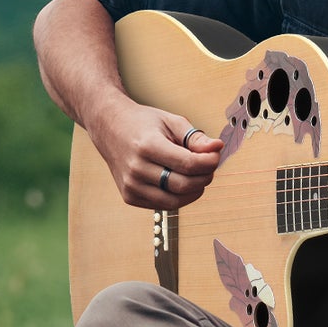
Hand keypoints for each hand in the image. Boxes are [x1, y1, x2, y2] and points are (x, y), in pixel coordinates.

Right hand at [90, 101, 223, 209]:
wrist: (110, 128)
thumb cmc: (143, 123)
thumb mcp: (171, 121)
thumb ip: (195, 137)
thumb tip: (217, 149)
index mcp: (147, 146)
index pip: (187, 164)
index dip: (209, 163)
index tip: (216, 156)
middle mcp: (136, 168)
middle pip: (183, 185)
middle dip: (204, 177)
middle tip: (209, 166)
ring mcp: (131, 186)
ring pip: (174, 201)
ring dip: (193, 191)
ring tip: (197, 175)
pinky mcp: (129, 197)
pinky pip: (162, 205)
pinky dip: (177, 197)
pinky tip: (179, 181)